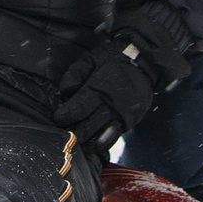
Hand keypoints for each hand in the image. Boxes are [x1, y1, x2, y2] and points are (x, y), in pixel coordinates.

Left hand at [52, 14, 192, 148]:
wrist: (145, 61)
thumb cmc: (115, 58)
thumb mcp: (92, 58)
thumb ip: (76, 74)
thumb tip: (63, 91)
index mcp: (100, 88)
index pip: (78, 108)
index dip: (64, 116)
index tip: (57, 117)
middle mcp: (112, 105)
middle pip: (87, 127)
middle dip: (72, 132)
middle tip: (63, 132)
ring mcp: (123, 116)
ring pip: (101, 138)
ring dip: (86, 142)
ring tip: (77, 141)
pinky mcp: (130, 122)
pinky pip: (114, 138)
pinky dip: (102, 143)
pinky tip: (92, 143)